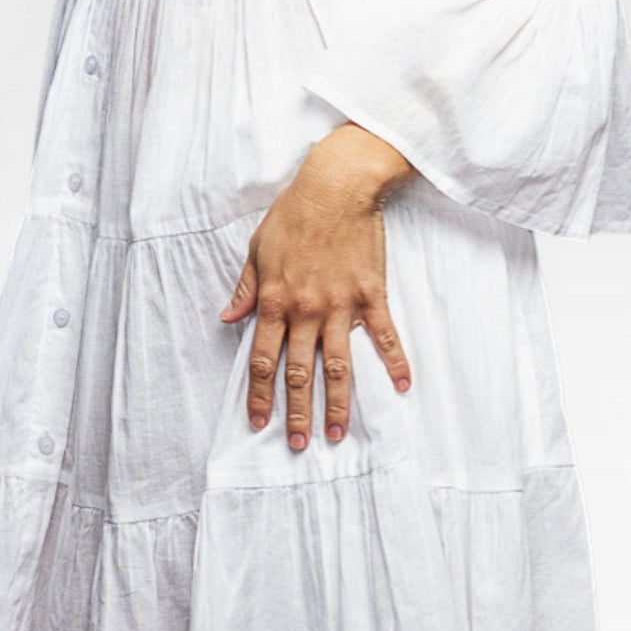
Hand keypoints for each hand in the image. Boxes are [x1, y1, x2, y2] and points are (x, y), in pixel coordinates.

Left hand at [218, 125, 417, 450]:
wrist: (336, 187)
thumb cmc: (294, 214)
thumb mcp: (257, 248)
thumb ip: (245, 287)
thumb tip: (228, 317)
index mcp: (274, 300)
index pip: (262, 359)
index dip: (260, 394)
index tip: (259, 421)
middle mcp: (306, 309)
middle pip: (300, 371)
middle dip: (297, 411)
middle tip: (299, 444)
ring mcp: (340, 305)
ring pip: (339, 365)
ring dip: (338, 403)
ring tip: (338, 433)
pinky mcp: (370, 294)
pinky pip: (384, 335)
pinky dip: (395, 362)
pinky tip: (402, 386)